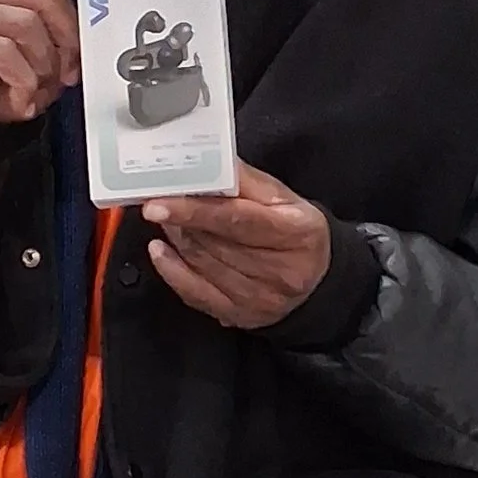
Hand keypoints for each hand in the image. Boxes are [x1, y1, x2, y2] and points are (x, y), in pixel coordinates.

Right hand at [0, 0, 123, 124]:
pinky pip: (4, 52)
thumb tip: (104, 14)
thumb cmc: (4, 83)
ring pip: (26, 24)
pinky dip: (21, 80)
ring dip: (42, 65)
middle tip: (69, 73)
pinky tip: (19, 97)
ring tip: (37, 89)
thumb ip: (66, 31)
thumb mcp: (45, 54)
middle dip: (67, 38)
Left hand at [143, 161, 332, 330]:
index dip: (195, 211)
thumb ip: (245, 180)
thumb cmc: (297, 232)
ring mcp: (259, 298)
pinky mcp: (239, 315)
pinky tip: (161, 251)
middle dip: (181, 220)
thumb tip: (208, 162)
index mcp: (295, 233)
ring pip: (201, 264)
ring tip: (168, 219)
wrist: (318, 281)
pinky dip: (171, 269)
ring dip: (177, 238)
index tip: (159, 204)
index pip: (237, 220)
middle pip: (214, 242)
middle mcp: (280, 271)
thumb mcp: (284, 198)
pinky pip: (194, 293)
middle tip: (161, 199)